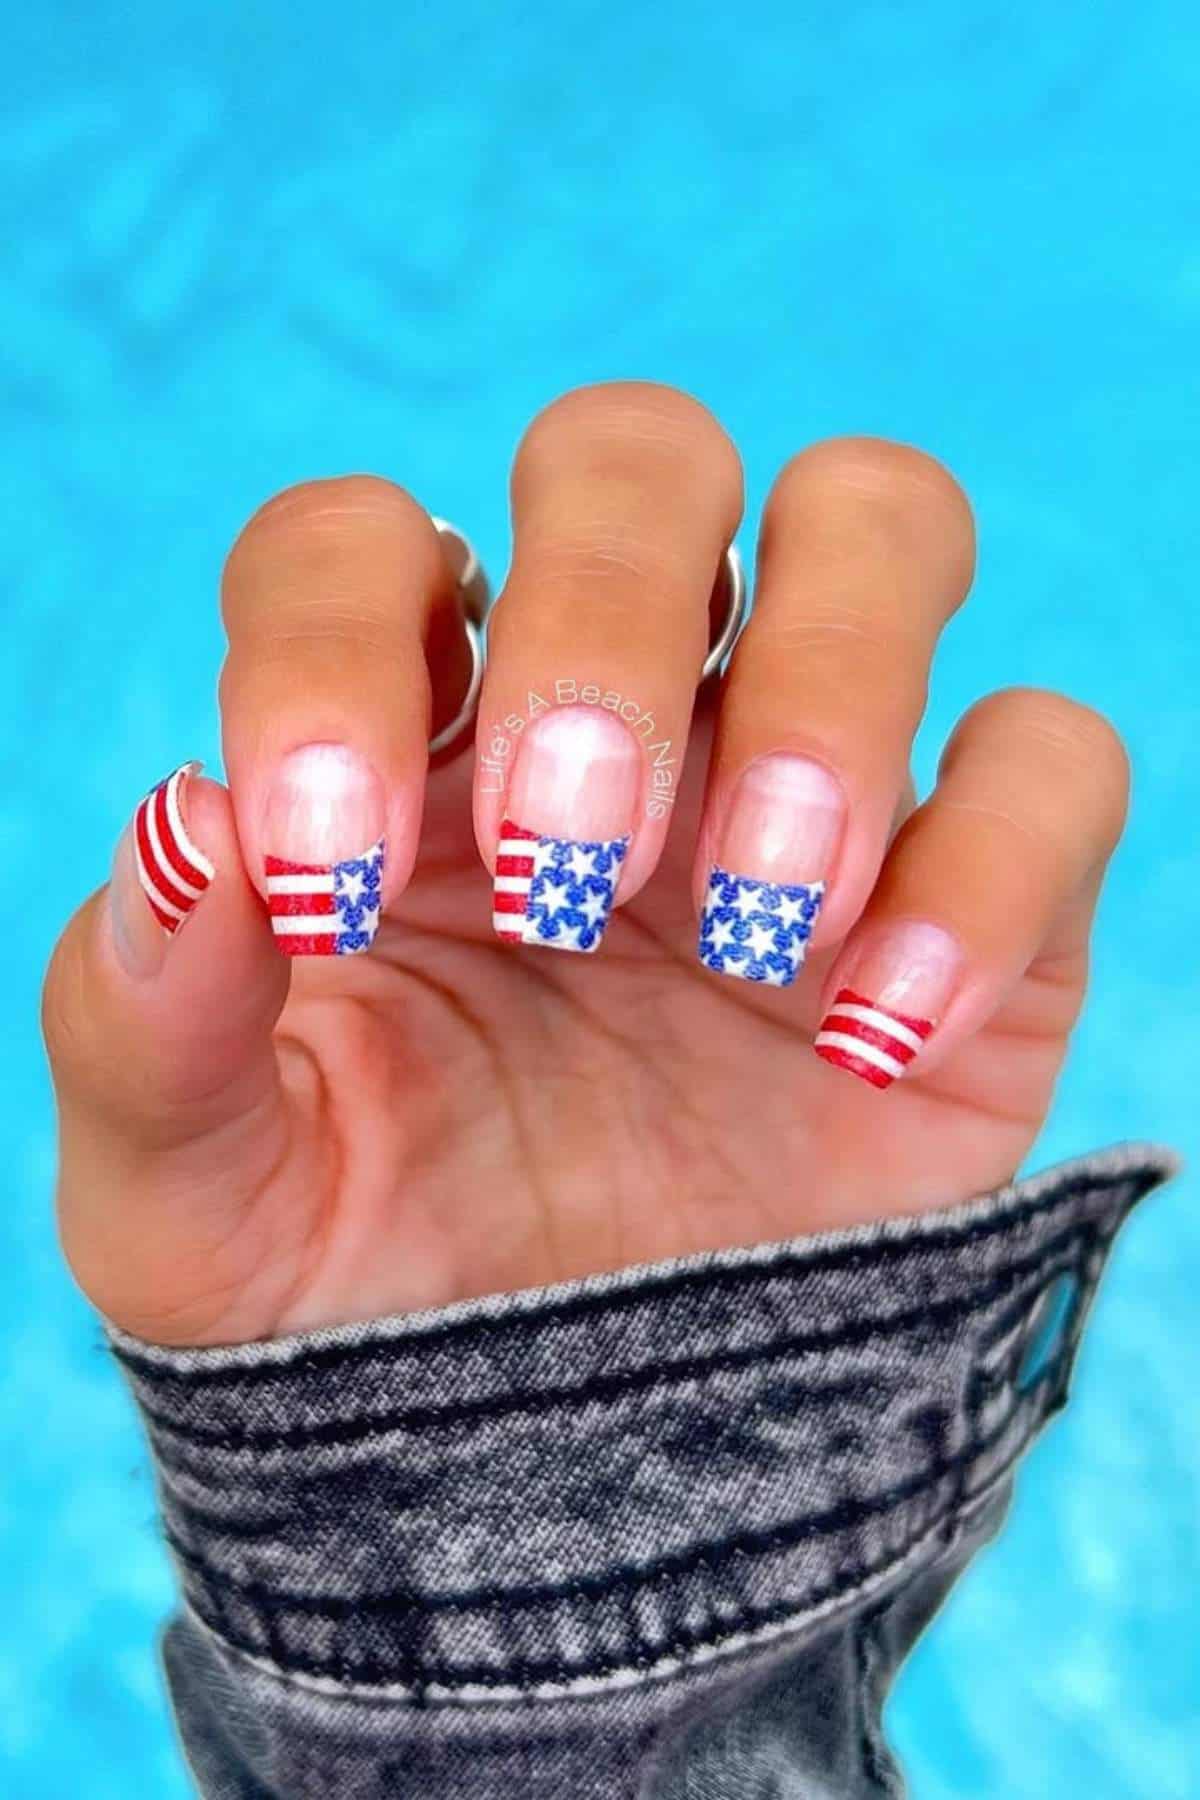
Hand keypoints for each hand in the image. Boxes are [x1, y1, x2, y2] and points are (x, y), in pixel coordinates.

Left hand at [44, 384, 1128, 1345]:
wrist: (559, 1468)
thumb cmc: (365, 1290)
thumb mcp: (196, 1191)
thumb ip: (144, 1012)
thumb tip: (183, 823)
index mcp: (399, 741)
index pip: (350, 543)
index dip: (327, 649)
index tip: (324, 873)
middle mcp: (610, 713)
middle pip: (637, 452)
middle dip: (601, 623)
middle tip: (566, 872)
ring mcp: (805, 783)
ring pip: (877, 520)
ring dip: (824, 686)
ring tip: (750, 930)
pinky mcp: (974, 893)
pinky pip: (1053, 762)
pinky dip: (990, 868)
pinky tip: (878, 1043)